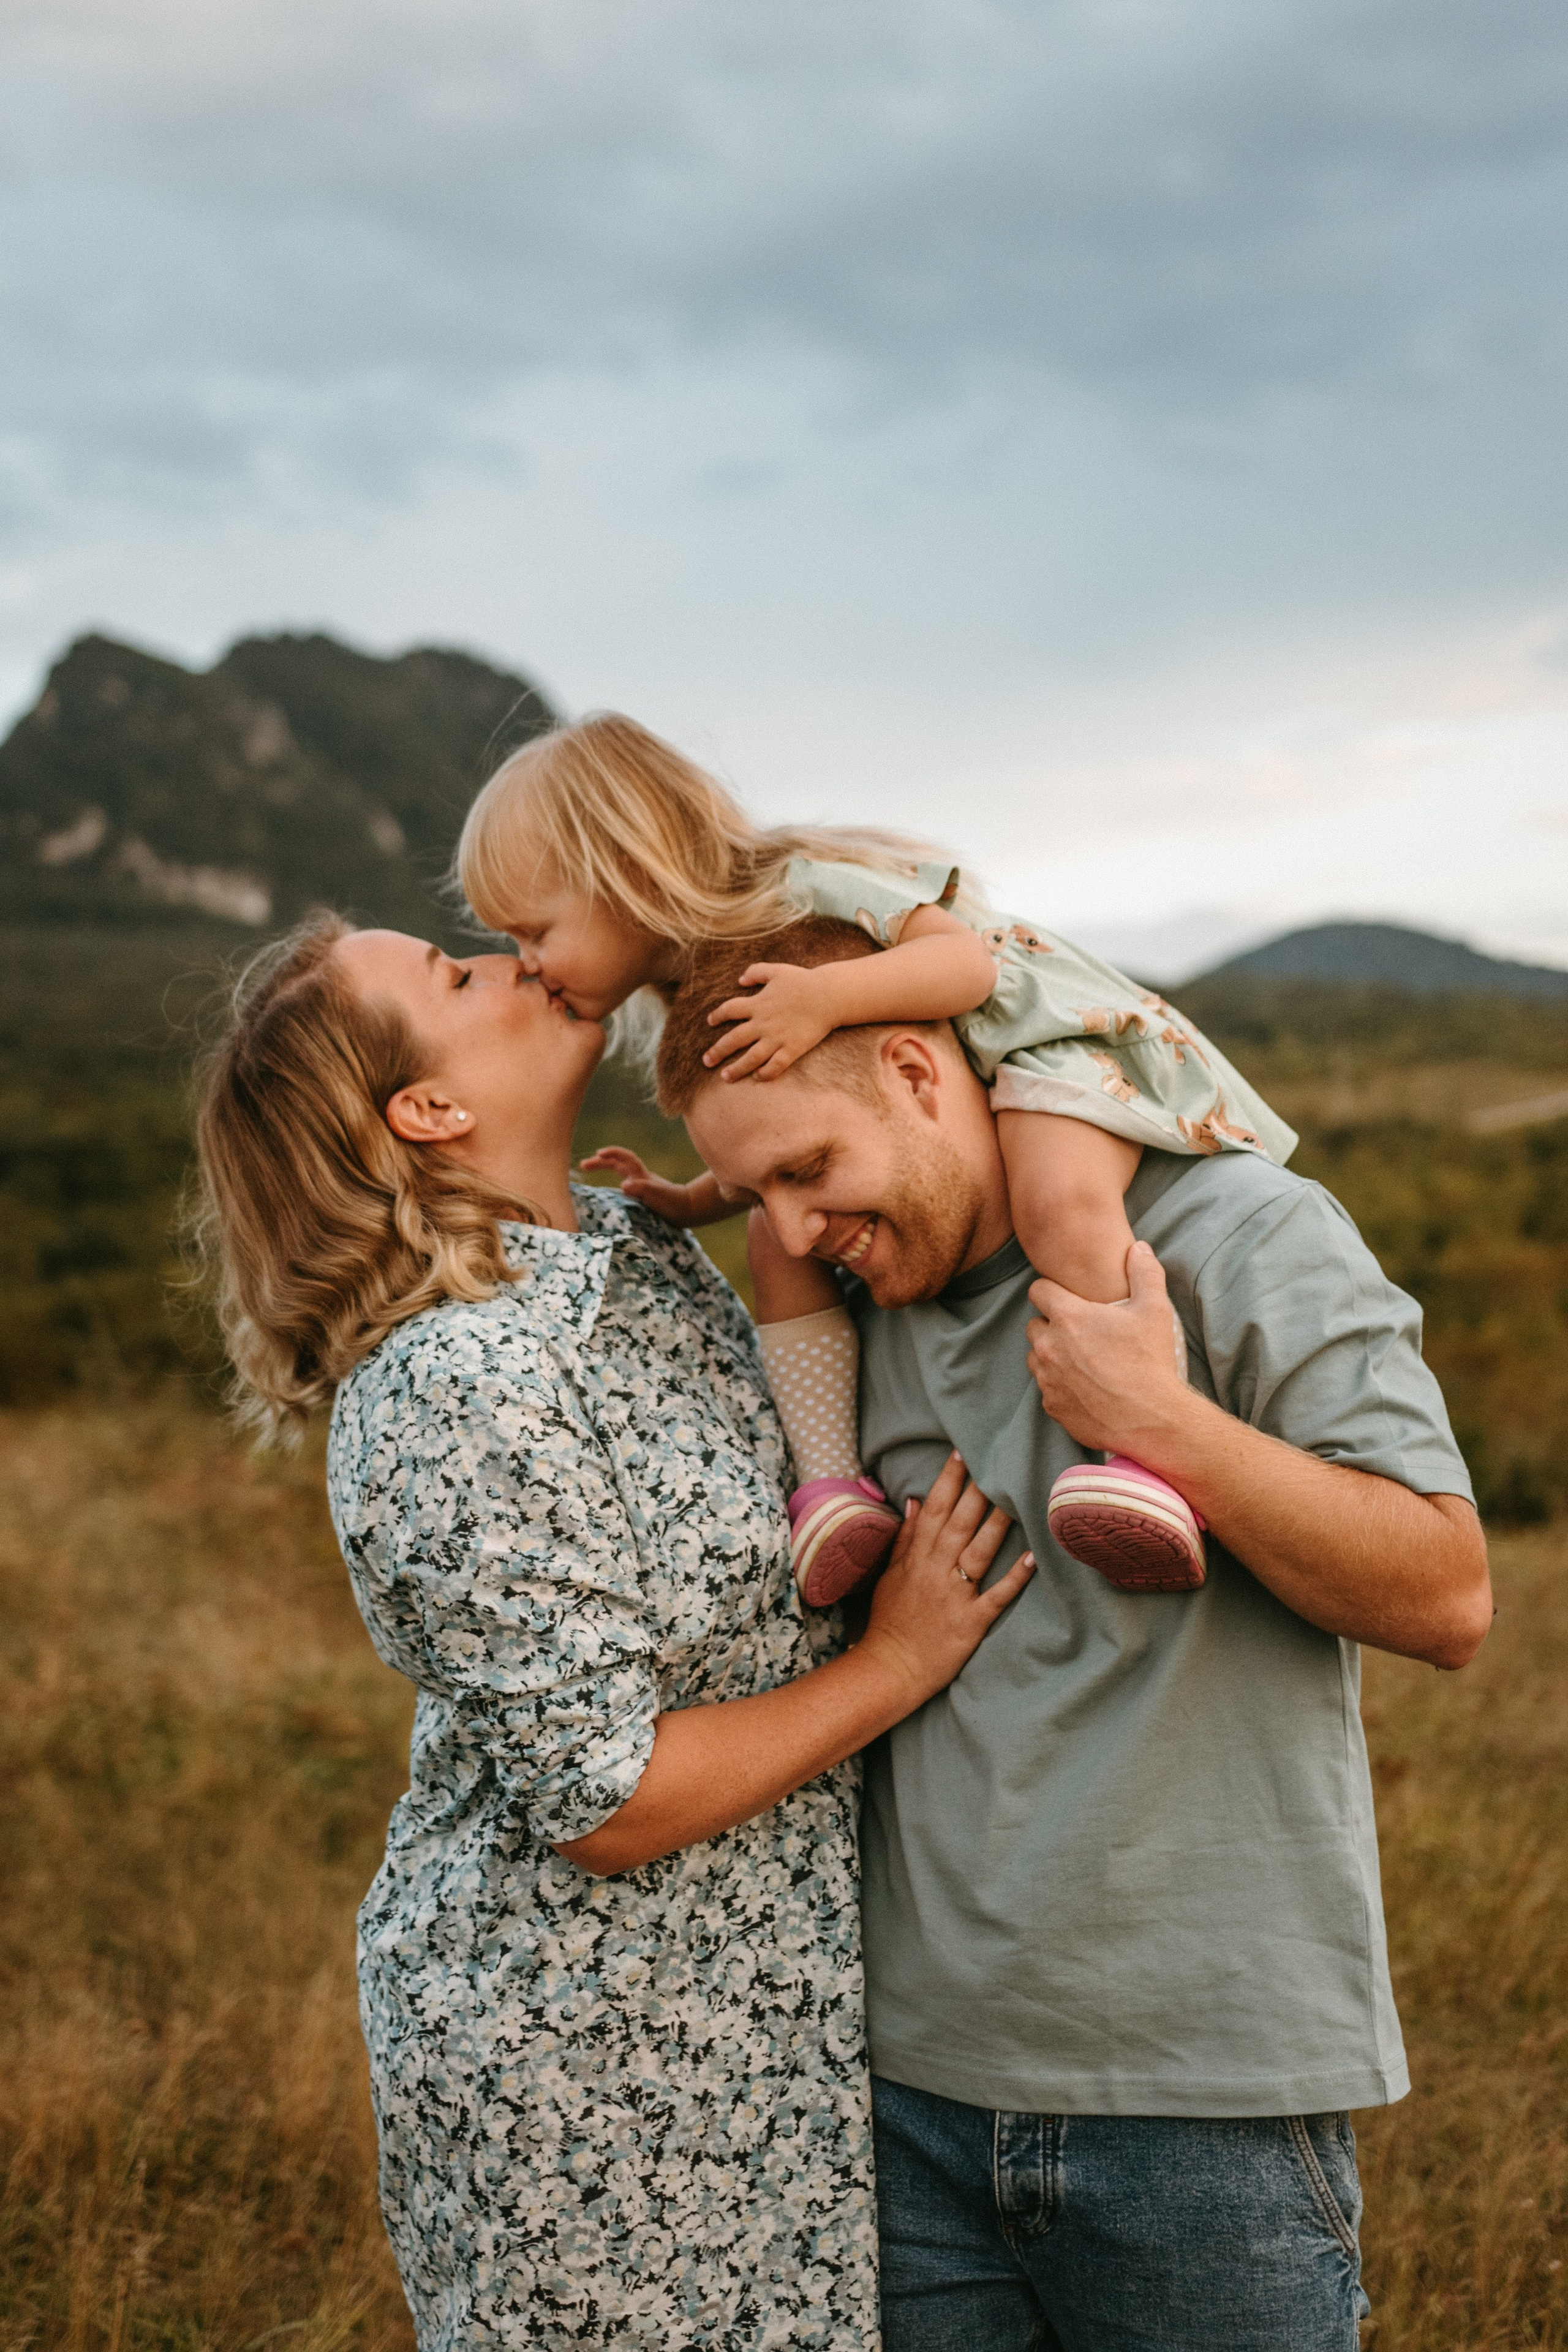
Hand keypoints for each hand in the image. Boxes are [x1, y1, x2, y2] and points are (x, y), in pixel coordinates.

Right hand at [580, 1149, 712, 1225]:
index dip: (611, 1153)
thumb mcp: (656, 1195)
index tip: (598, 1154)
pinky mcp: (642, 1195)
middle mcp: (639, 1178)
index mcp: (640, 1175)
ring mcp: (641, 1186)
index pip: (624, 1158)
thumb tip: (624, 1186)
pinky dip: (612, 1184)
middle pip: (617, 1163)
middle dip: (600, 1161)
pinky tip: (605, 1193)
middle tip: (583, 1165)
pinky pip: (624, 1185)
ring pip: (620, 1172)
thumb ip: (641, 1189)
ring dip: (606, 1169)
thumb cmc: (673, 1203)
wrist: (688, 1210)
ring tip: (589, 1171)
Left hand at [703, 962, 838, 1080]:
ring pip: (751, 1058)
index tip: (710, 1022)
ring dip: (736, 1069)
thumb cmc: (803, 981)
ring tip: (725, 1077)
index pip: (729, 1010)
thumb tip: (740, 980)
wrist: (828, 995)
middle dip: (717, 1051)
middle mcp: (763, 1023)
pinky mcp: (792, 1049)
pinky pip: (775, 1066)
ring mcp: (777, 1038)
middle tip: (706, 1061)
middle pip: (733, 1039)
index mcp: (758, 1003)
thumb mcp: (777, 970)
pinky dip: (765, 1073)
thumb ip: (756, 972)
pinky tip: (758, 1077)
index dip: (717, 1016)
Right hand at [860, 1451, 1033, 1706]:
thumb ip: (903, 1538)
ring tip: (1017, 1498)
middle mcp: (935, 1571)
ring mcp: (954, 1595)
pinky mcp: (970, 1621)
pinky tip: (1034, 1557)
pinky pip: (996, 1596)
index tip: (963, 1453)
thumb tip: (912, 1499)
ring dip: (997, 1525)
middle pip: (958, 1524)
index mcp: (916, 1558)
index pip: (933, 1510)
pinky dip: (1015, 1577)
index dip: (948, 1481)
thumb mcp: (889, 1575)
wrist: (889, 1669)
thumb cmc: (889, 1622)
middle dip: (976, 1492)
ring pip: (979, 1552)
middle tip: (996, 1461)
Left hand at [1025, 1239, 1192, 1454]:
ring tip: (1082, 1359)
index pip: (1038, 1290)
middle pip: (1034, 1324)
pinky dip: (1059, 1385)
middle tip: (1081, 1332)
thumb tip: (1138, 1248)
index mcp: (1067, 1317)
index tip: (1069, 1299)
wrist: (1152, 1419)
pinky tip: (1085, 1386)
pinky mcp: (1052, 1406)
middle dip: (1051, 1325)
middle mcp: (1048, 1346)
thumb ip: (1144, 1272)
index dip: (1052, 1291)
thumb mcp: (1155, 1310)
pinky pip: (1046, 1388)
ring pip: (1035, 1357)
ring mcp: (1047, 1378)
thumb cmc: (1152, 1362)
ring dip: (1051, 1355)